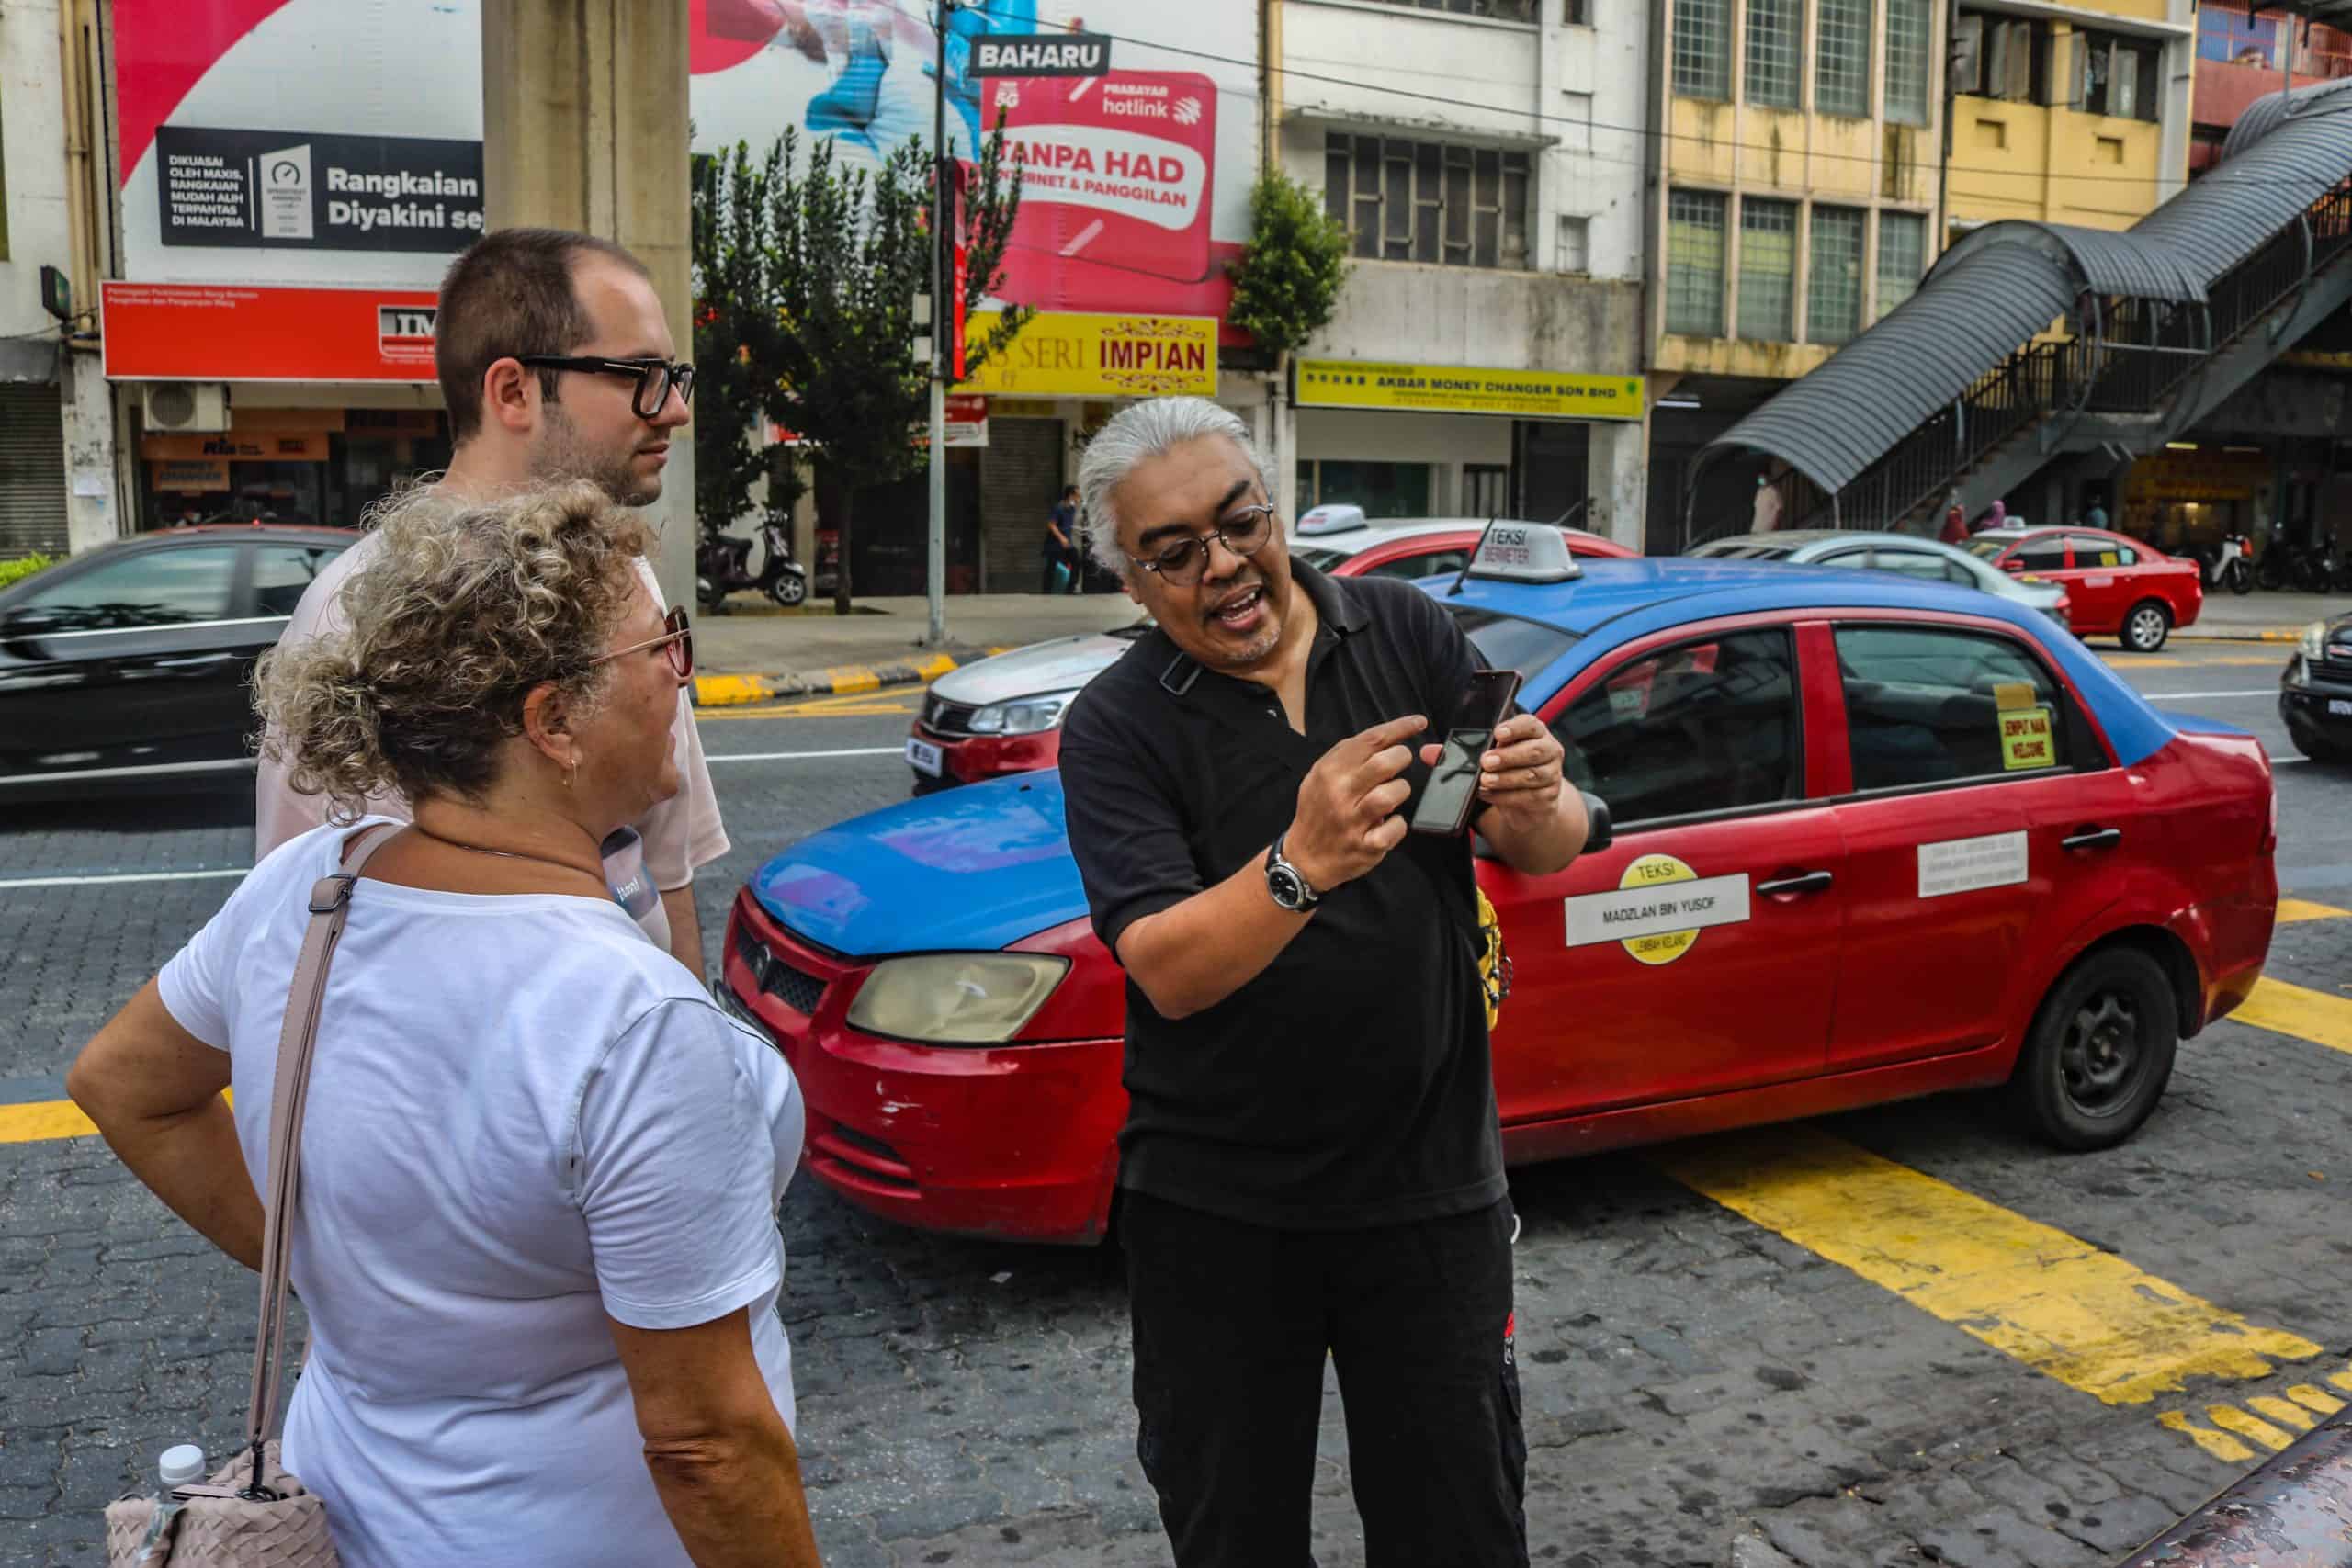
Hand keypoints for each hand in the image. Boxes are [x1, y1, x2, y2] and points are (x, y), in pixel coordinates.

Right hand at [1285, 713, 1426, 892]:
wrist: (1304, 857)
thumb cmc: (1318, 812)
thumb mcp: (1319, 776)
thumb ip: (1346, 756)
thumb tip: (1384, 737)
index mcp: (1329, 771)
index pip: (1372, 740)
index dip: (1401, 728)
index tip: (1418, 723)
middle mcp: (1340, 793)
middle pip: (1386, 762)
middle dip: (1402, 759)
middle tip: (1400, 764)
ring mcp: (1352, 821)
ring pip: (1393, 794)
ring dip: (1401, 791)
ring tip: (1393, 794)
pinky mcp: (1365, 846)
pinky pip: (1396, 828)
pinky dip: (1399, 824)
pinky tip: (1390, 822)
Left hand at [1418, 714, 1561, 830]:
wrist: (1530, 802)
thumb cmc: (1507, 769)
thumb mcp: (1487, 757)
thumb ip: (1459, 752)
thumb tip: (1428, 752)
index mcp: (1535, 733)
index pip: (1530, 725)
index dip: (1515, 728)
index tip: (1497, 733)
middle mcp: (1548, 751)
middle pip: (1534, 751)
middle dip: (1508, 756)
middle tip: (1485, 761)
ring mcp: (1551, 775)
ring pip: (1531, 775)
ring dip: (1505, 778)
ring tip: (1485, 780)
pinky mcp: (1548, 798)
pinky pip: (1529, 796)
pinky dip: (1506, 796)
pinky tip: (1489, 794)